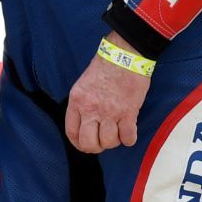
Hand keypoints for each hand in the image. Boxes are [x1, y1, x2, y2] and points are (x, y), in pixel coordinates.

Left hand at [66, 35, 151, 153]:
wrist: (125, 54)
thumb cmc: (105, 67)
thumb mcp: (83, 84)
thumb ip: (82, 104)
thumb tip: (86, 124)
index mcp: (77, 101)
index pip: (72, 132)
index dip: (79, 143)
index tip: (86, 144)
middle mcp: (91, 109)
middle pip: (89, 143)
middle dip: (96, 147)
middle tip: (103, 141)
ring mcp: (110, 112)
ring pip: (108, 142)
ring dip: (114, 141)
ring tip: (117, 132)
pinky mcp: (128, 112)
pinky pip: (127, 138)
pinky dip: (129, 139)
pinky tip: (129, 132)